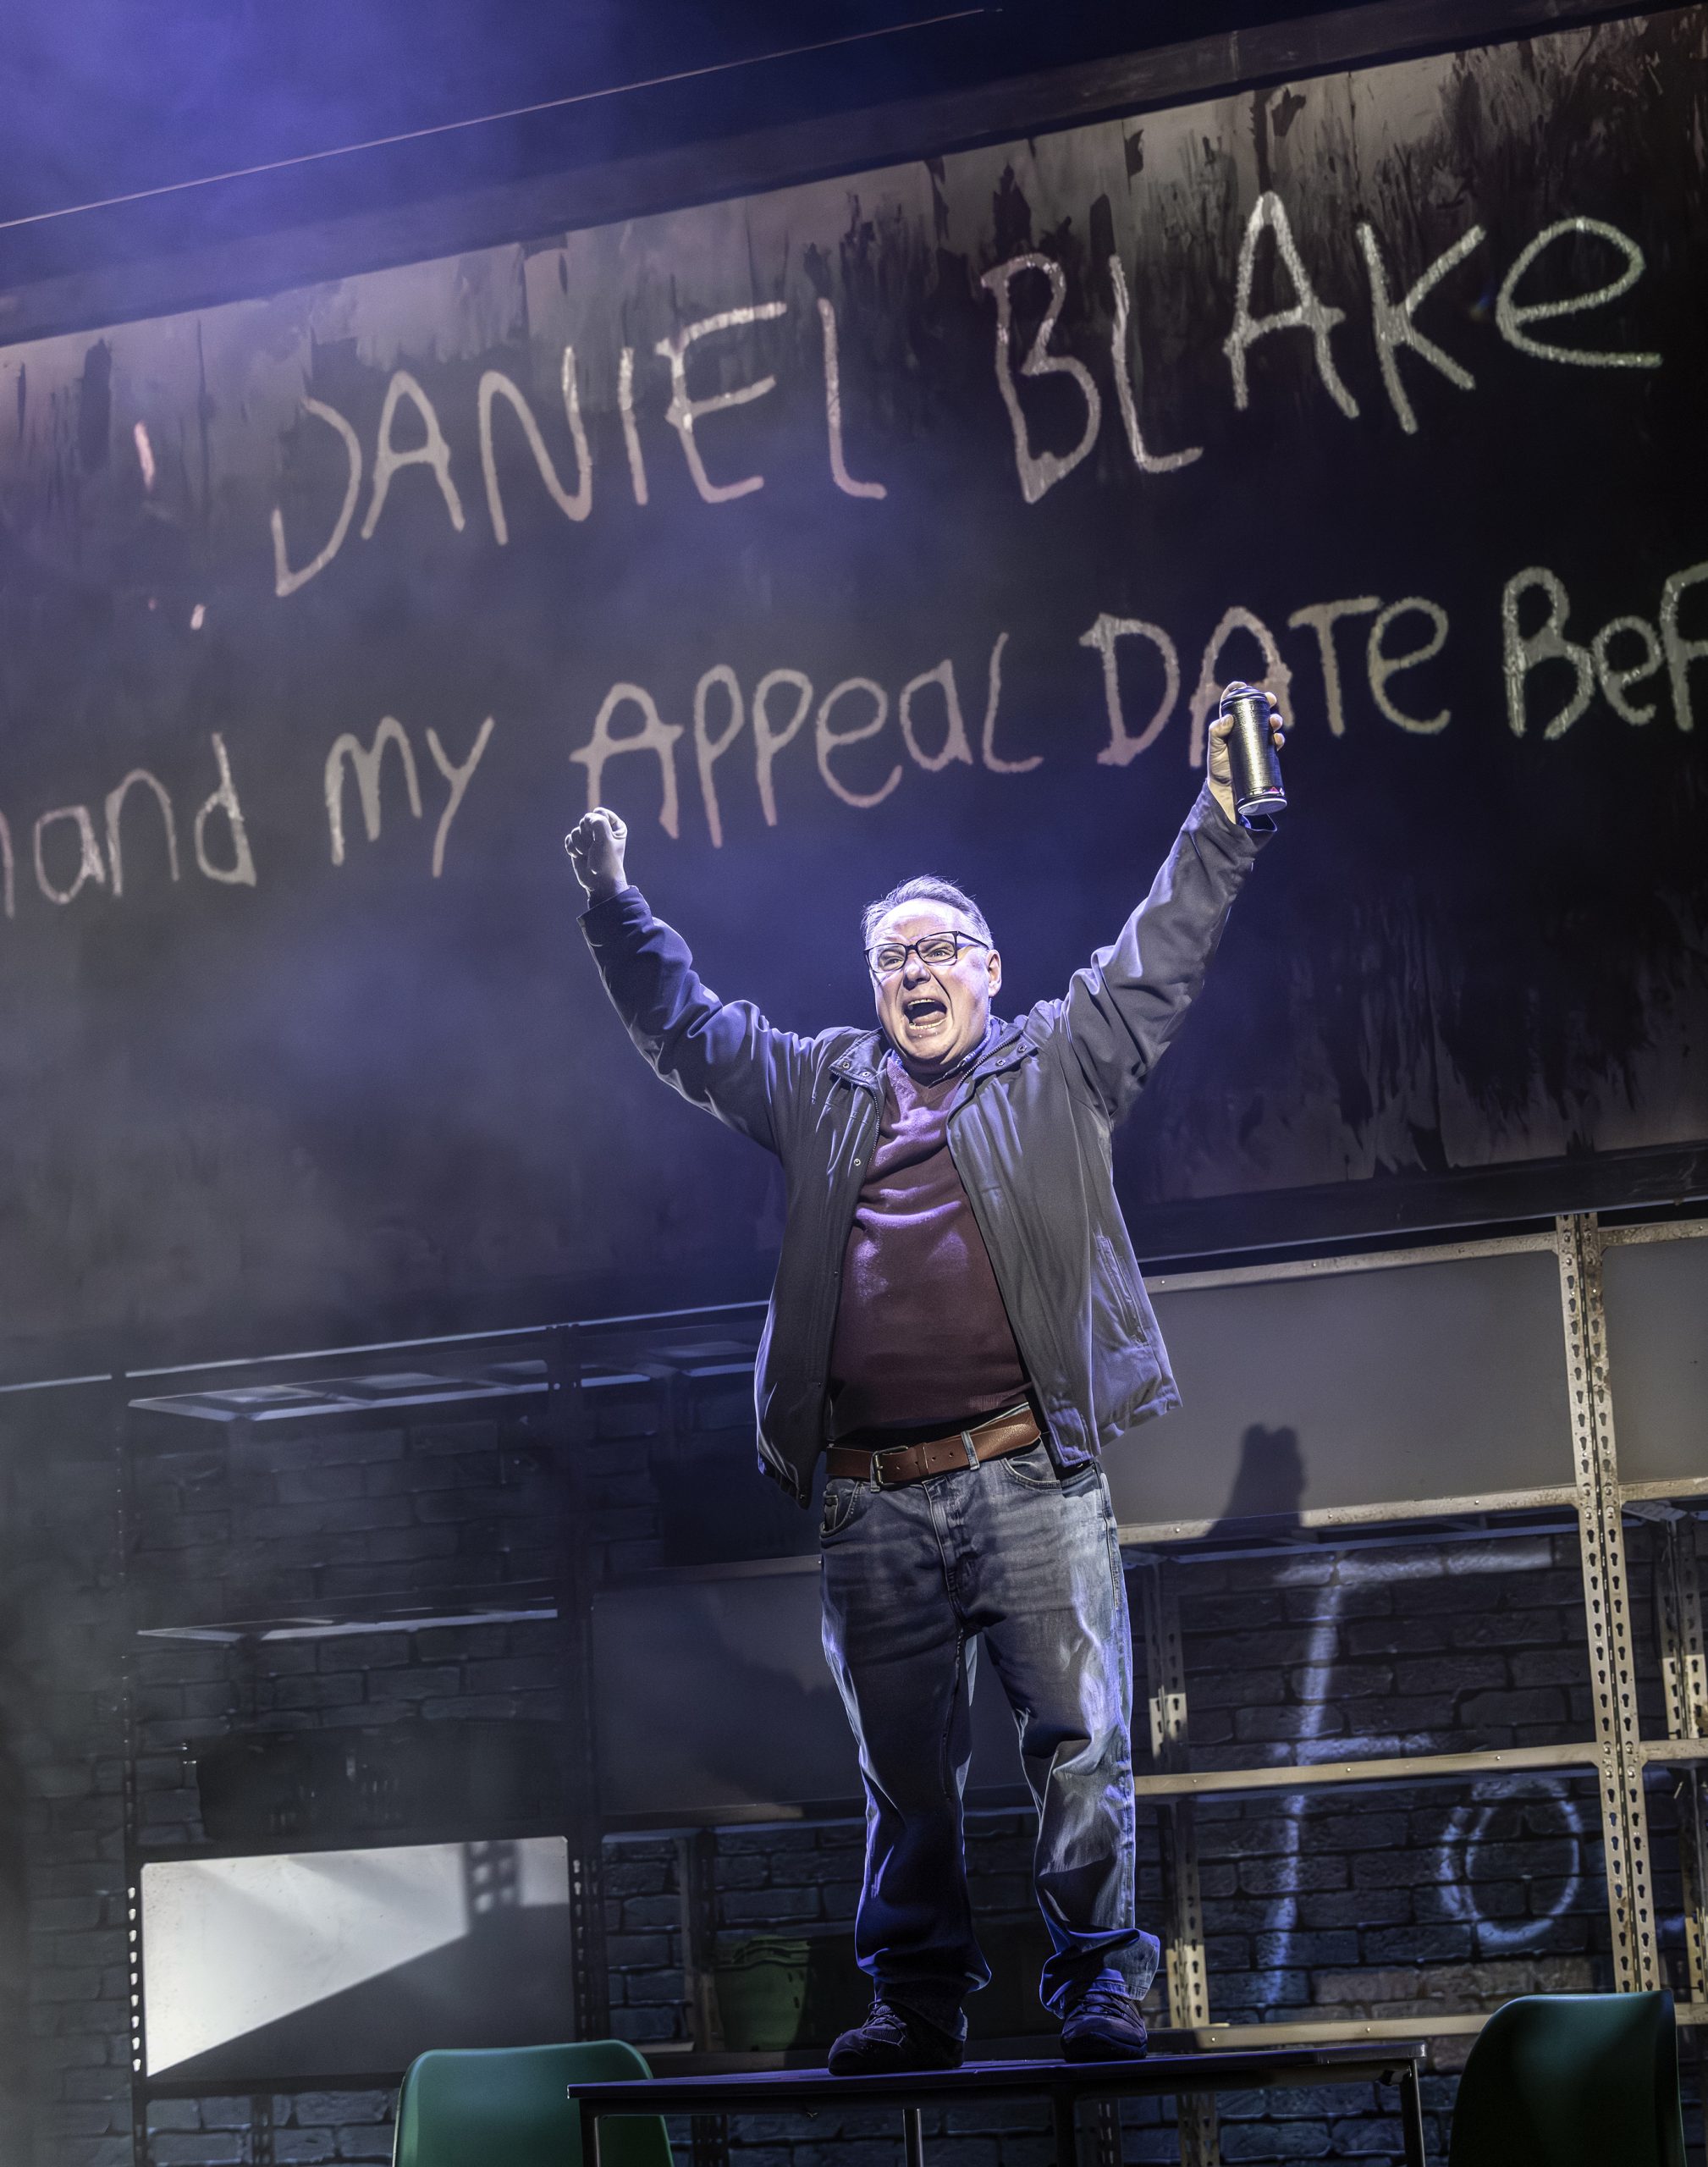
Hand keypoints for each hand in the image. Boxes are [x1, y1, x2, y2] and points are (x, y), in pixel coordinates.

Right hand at [564, 807, 628, 904]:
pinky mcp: (578, 846)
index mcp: (614, 826)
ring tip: (588, 855)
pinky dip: (573, 848)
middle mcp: (602, 830)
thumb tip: (587, 818)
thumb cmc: (607, 862)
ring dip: (580, 845)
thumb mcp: (606, 840)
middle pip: (585, 821)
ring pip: (576, 831)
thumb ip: (598, 823)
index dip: (596, 823)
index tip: (602, 837)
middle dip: (587, 836)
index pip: (599, 812)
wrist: (599, 883)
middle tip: (594, 849)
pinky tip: (580, 856)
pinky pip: (569, 839)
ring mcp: (589, 838)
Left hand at [1207, 686, 1286, 825]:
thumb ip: (1217, 732)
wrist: (1227, 793)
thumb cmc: (1217, 769)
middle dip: (1265, 701)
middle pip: (1256, 710)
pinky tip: (1278, 738)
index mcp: (1230, 725)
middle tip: (1270, 699)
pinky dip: (1279, 738)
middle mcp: (1244, 731)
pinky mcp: (1265, 754)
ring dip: (1275, 719)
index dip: (1238, 691)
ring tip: (1275, 722)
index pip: (1233, 702)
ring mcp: (1256, 742)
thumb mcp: (1214, 749)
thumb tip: (1228, 717)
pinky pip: (1275, 743)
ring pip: (1268, 725)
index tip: (1243, 686)